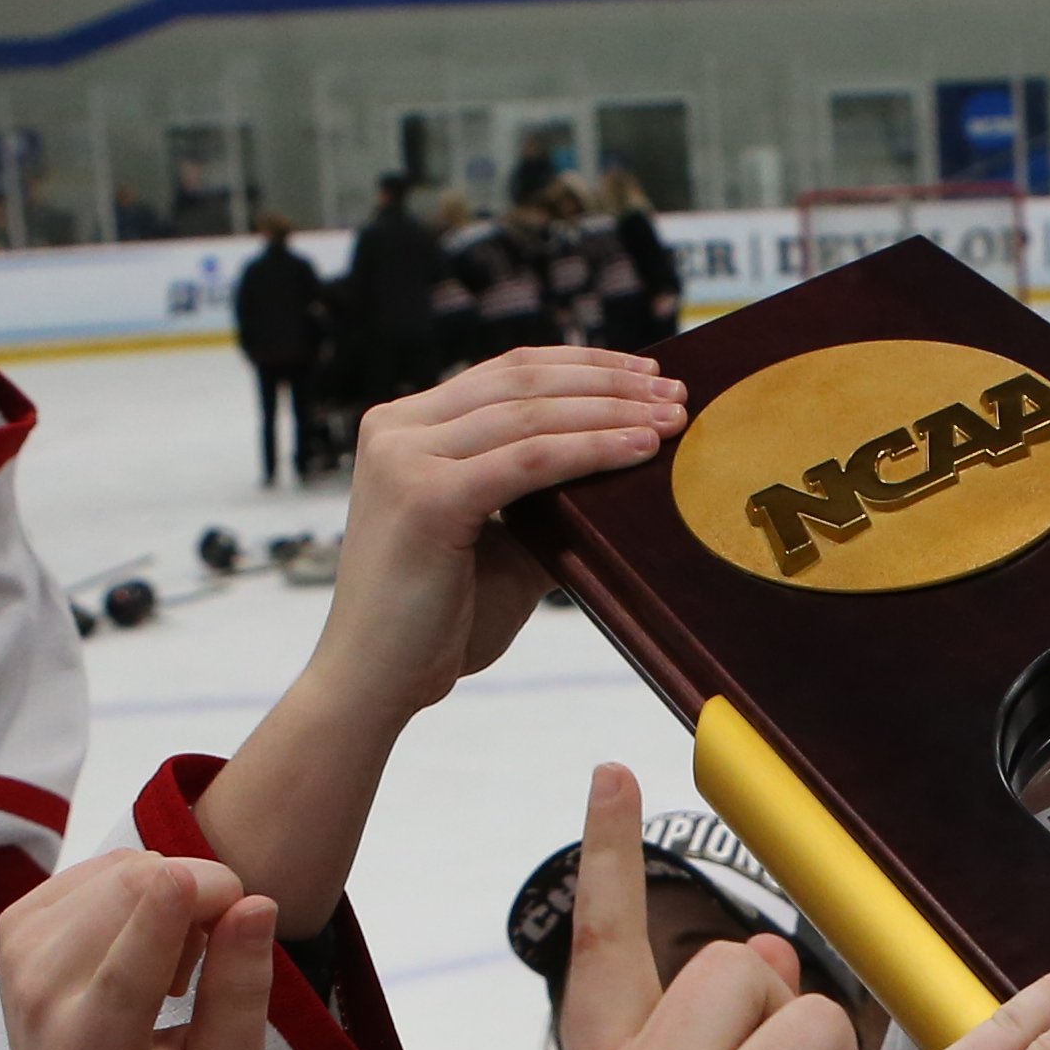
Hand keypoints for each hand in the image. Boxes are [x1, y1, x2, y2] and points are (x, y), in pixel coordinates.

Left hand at [0, 853, 280, 1049]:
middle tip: (211, 955)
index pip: (127, 973)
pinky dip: (140, 891)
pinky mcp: (15, 920)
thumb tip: (258, 907)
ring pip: (122, 870)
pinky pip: (103, 868)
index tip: (223, 886)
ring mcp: (19, 950)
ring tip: (171, 965)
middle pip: (130, 896)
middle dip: (202, 896)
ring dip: (171, 896)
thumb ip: (239, 1003)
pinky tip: (138, 943)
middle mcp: (40, 994)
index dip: (172, 916)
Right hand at [318, 348, 686, 720]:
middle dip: (609, 382)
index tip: (647, 374)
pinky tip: (639, 450)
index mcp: (405, 427)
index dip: (583, 366)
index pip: (508, 375)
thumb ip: (543, 504)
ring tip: (672, 419)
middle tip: (674, 393)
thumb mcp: (501, 547)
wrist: (375, 683)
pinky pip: (530, 462)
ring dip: (613, 412)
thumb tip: (621, 475)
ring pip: (532, 416)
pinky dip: (592, 450)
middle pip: (523, 383)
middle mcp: (396, 429)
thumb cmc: (437, 625)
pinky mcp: (426, 497)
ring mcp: (405, 458)